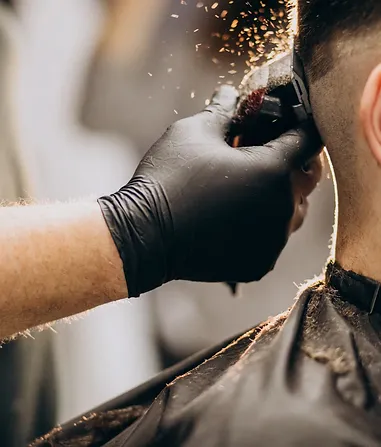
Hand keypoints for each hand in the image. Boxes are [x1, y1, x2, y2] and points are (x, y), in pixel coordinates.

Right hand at [98, 86, 321, 296]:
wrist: (145, 236)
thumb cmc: (169, 179)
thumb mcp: (194, 132)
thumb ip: (224, 110)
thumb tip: (231, 95)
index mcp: (274, 170)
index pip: (309, 140)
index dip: (299, 127)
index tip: (285, 125)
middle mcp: (283, 208)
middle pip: (308, 178)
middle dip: (292, 162)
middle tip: (264, 155)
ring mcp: (273, 242)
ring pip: (293, 212)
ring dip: (279, 196)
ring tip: (248, 188)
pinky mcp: (260, 265)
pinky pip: (273, 240)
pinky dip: (262, 226)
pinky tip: (235, 217)